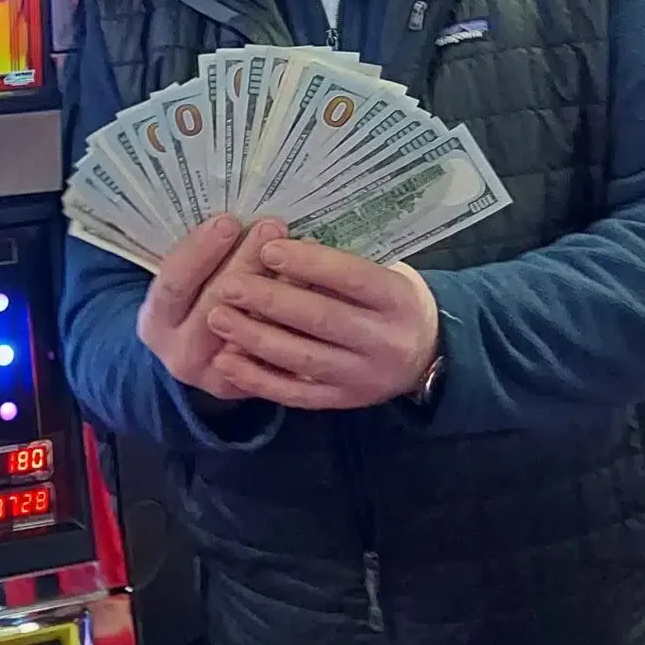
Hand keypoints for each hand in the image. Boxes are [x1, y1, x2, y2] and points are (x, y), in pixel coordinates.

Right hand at [137, 216, 286, 400]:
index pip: (174, 283)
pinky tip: (315, 287)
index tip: (229, 221)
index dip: (200, 251)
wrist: (197, 355)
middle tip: (272, 226)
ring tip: (300, 249)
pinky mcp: (251, 387)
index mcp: (155, 322)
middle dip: (245, 261)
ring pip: (252, 330)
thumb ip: (202, 257)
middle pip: (216, 304)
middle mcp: (181, 354)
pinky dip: (296, 319)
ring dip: (278, 287)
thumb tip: (238, 215)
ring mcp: (216, 377)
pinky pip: (277, 352)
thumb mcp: (183, 281)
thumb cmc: (193, 299)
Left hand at [205, 236, 439, 409]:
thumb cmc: (391, 298)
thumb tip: (281, 242)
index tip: (268, 248)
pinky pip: (295, 394)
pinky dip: (257, 379)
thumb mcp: (385, 270)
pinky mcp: (342, 401)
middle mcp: (385, 342)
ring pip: (303, 359)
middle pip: (322, 319)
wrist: (426, 354)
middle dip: (270, 301)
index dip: (308, 263)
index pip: (351, 278)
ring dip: (254, 338)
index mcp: (399, 299)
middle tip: (228, 285)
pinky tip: (225, 361)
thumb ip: (341, 263)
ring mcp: (364, 378)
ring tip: (217, 316)